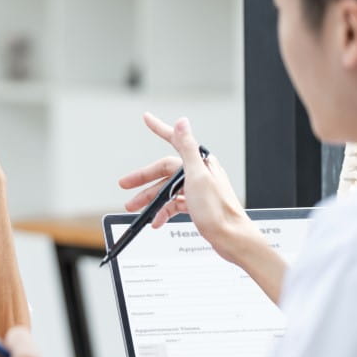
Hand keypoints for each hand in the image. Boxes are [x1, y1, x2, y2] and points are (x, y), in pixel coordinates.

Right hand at [119, 113, 252, 263]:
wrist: (231, 238)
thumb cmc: (218, 209)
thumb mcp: (197, 176)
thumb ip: (188, 148)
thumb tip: (182, 122)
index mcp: (199, 163)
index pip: (175, 141)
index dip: (159, 129)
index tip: (147, 119)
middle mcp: (198, 173)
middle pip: (164, 171)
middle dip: (143, 179)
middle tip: (125, 184)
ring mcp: (196, 190)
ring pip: (166, 190)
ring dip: (149, 199)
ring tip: (134, 207)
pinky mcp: (196, 205)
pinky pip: (174, 204)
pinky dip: (163, 211)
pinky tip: (156, 220)